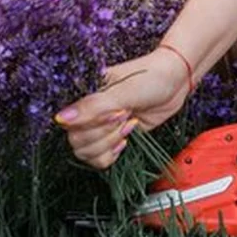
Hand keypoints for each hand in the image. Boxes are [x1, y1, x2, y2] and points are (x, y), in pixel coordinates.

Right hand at [54, 48, 189, 169]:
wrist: (175, 82)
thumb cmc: (150, 77)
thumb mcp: (122, 91)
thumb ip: (92, 106)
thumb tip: (61, 119)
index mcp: (84, 94)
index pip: (68, 122)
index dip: (90, 123)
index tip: (115, 112)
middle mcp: (87, 112)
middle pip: (76, 140)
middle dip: (103, 133)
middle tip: (124, 116)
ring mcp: (99, 127)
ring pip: (86, 152)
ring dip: (109, 143)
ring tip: (128, 124)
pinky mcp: (112, 139)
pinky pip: (99, 159)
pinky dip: (111, 154)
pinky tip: (126, 139)